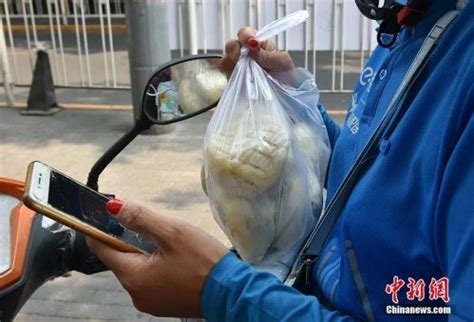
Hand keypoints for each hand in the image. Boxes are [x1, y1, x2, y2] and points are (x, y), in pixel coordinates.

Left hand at [86, 200, 227, 317]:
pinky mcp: (162, 305)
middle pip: (120, 258)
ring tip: (172, 245)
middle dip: (131, 240)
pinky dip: (156, 267)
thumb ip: (141, 218)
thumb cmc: (204, 261)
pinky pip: (150, 280)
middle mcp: (135, 294)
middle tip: (156, 228)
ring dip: (146, 253)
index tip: (107, 213)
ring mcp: (149, 302)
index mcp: (133, 276)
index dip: (100, 228)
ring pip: (136, 269)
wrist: (231, 292)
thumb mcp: (173, 232)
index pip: (101, 248)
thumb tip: (113, 207)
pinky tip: (177, 261)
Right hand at [220, 26, 297, 84]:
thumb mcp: (283, 63)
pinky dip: (233, 79)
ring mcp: (237, 69)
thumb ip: (269, 54)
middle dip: (237, 52)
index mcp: (257, 45)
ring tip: (248, 75)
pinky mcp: (233, 82)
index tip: (251, 43)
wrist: (285, 95)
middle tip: (247, 62)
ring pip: (225, 62)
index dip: (245, 36)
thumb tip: (253, 48)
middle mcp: (244, 55)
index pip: (245, 33)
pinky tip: (243, 83)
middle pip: (230, 46)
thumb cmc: (286, 77)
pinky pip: (226, 77)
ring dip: (235, 67)